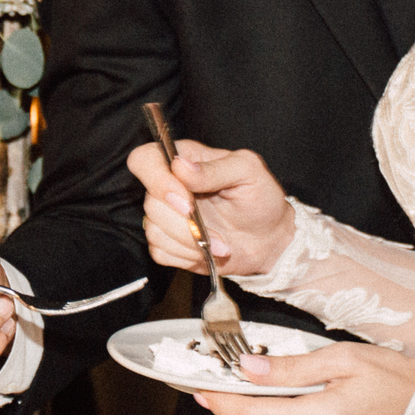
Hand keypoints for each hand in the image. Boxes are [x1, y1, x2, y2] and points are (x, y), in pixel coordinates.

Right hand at [127, 139, 294, 276]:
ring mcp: (166, 215)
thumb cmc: (261, 198)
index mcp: (184, 159)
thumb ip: (215, 168)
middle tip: (214, 231)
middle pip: (150, 202)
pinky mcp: (168, 242)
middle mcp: (169, 185)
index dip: (157, 180)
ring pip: (154, 230)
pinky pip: (160, 251)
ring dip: (190, 242)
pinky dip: (186, 256)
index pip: (145, 160)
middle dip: (184, 224)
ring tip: (220, 243)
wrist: (269, 238)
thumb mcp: (248, 173)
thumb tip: (181, 167)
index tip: (186, 201)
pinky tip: (208, 251)